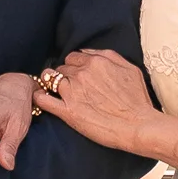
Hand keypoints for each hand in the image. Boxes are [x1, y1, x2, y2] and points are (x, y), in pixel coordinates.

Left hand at [32, 48, 164, 156]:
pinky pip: (43, 100)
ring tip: (55, 91)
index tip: (77, 74)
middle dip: (65, 75)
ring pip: (50, 79)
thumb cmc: (137, 100)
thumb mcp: (130, 68)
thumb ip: (109, 56)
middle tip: (72, 86)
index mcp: (96, 62)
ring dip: (52, 84)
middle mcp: (82, 74)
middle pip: (62, 68)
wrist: (138, 125)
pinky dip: (39, 97)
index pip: (73, 57)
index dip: (75, 66)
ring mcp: (72, 92)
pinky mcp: (67, 112)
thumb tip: (90, 52)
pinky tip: (40, 97)